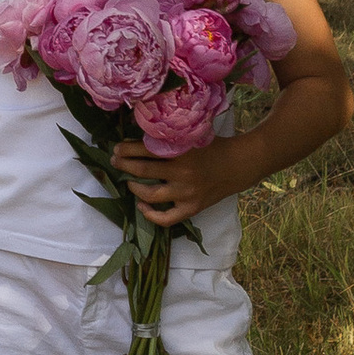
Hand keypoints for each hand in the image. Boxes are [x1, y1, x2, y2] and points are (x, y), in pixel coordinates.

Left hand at [111, 135, 231, 228]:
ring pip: (149, 194)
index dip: (126, 148)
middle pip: (142, 170)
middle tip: (115, 160)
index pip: (145, 149)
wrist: (237, 165)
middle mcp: (183, 173)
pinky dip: (149, 214)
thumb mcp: (191, 135)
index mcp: (181, 151)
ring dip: (133, 186)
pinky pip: (165, 218)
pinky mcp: (191, 209)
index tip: (117, 147)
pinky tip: (141, 205)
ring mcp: (186, 193)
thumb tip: (137, 136)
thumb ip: (169, 136)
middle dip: (123, 164)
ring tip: (127, 180)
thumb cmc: (212, 146)